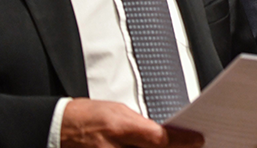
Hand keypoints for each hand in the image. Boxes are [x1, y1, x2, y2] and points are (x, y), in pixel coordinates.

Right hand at [61, 99, 204, 147]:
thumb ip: (142, 126)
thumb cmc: (86, 117)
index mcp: (120, 129)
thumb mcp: (119, 112)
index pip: (159, 140)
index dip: (182, 141)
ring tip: (176, 147)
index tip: (198, 140)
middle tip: (191, 145)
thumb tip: (164, 136)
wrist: (58, 129)